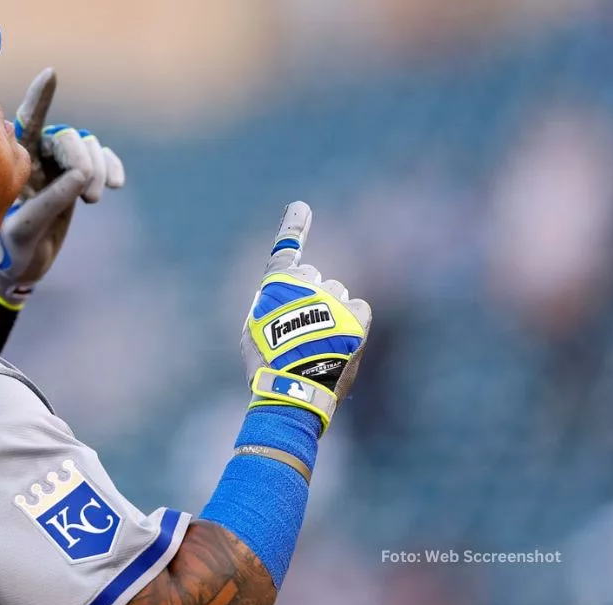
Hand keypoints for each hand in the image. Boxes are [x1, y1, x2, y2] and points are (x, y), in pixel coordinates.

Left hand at [0, 68, 124, 308]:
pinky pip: (101, 158)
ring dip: (97, 168)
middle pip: (64, 136)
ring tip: (95, 198)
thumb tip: (81, 176)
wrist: (23, 264)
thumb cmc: (11, 247)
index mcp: (14, 160)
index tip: (51, 75)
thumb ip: (49, 201)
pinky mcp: (78, 176)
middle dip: (80, 158)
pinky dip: (111, 167)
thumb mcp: (24, 229)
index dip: (39, 99)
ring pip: (85, 146)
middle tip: (88, 193)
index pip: (25, 123)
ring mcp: (58, 164)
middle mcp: (35, 155)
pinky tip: (117, 184)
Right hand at [240, 201, 371, 431]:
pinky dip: (353, 323)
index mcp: (277, 285)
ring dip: (331, 313)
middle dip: (310, 297)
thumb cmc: (266, 366)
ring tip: (321, 345)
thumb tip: (289, 305)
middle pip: (314, 279)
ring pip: (337, 295)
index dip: (293, 226)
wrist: (294, 390)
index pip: (285, 249)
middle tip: (301, 331)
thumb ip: (270, 309)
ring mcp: (334, 298)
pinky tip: (342, 343)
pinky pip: (359, 309)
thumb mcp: (252, 333)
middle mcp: (307, 283)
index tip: (301, 207)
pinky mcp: (357, 316)